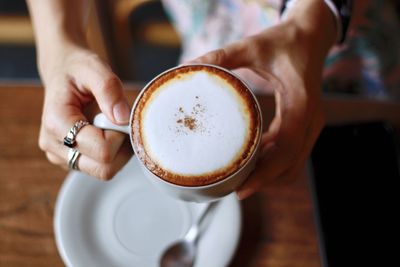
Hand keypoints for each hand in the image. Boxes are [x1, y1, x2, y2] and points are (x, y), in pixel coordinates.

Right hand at [38, 43, 131, 179]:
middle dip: (121, 148)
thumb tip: (123, 119)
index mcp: (57, 123)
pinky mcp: (70, 160)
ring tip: (111, 125)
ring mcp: (60, 156)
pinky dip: (112, 155)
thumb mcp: (94, 68)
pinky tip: (106, 133)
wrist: (62, 71)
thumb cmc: (77, 69)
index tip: (119, 115)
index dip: (120, 135)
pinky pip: (100, 169)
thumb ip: (109, 89)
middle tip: (119, 122)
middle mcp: (54, 146)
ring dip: (118, 152)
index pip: (103, 150)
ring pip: (104, 172)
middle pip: (104, 169)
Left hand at [191, 3, 335, 198]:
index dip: (265, 173)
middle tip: (234, 189)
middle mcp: (310, 119)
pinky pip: (292, 152)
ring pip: (293, 163)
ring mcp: (310, 124)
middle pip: (290, 164)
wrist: (312, 35)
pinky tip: (254, 162)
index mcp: (301, 103)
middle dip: (264, 180)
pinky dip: (274, 163)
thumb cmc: (286, 41)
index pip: (286, 149)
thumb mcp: (253, 46)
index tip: (243, 189)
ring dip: (270, 175)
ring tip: (241, 180)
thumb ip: (223, 56)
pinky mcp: (304, 124)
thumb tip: (191, 67)